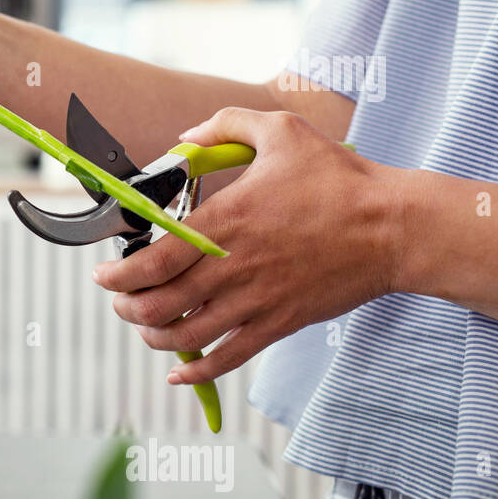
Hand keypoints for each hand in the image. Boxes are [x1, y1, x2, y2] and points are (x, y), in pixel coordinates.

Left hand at [91, 108, 403, 384]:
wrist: (395, 228)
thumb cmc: (339, 179)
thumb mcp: (280, 131)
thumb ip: (224, 126)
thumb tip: (184, 139)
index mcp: (225, 223)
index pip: (152, 262)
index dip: (117, 277)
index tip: (102, 276)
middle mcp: (232, 268)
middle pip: (159, 306)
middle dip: (127, 309)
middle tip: (119, 302)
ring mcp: (255, 302)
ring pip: (185, 337)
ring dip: (154, 339)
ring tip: (145, 329)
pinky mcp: (278, 324)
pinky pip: (227, 359)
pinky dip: (196, 372)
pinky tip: (179, 373)